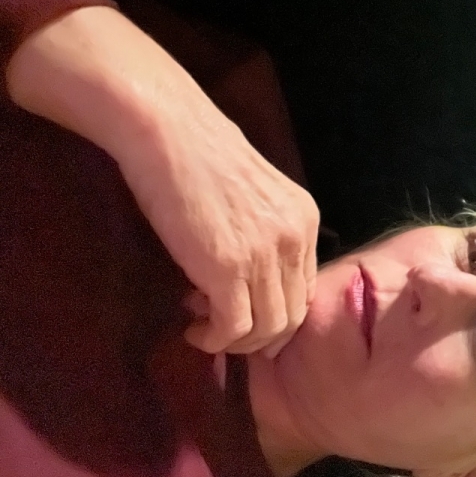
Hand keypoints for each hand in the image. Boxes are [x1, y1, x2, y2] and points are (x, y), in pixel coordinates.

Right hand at [120, 114, 318, 355]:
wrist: (170, 134)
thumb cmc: (201, 157)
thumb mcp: (254, 196)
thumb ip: (263, 234)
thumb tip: (246, 280)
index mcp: (305, 219)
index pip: (305, 289)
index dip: (276, 313)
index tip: (244, 314)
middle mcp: (295, 239)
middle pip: (293, 315)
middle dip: (260, 336)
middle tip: (224, 331)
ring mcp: (265, 255)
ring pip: (268, 328)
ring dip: (236, 342)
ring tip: (204, 327)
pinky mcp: (229, 269)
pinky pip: (235, 328)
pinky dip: (216, 340)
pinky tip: (195, 330)